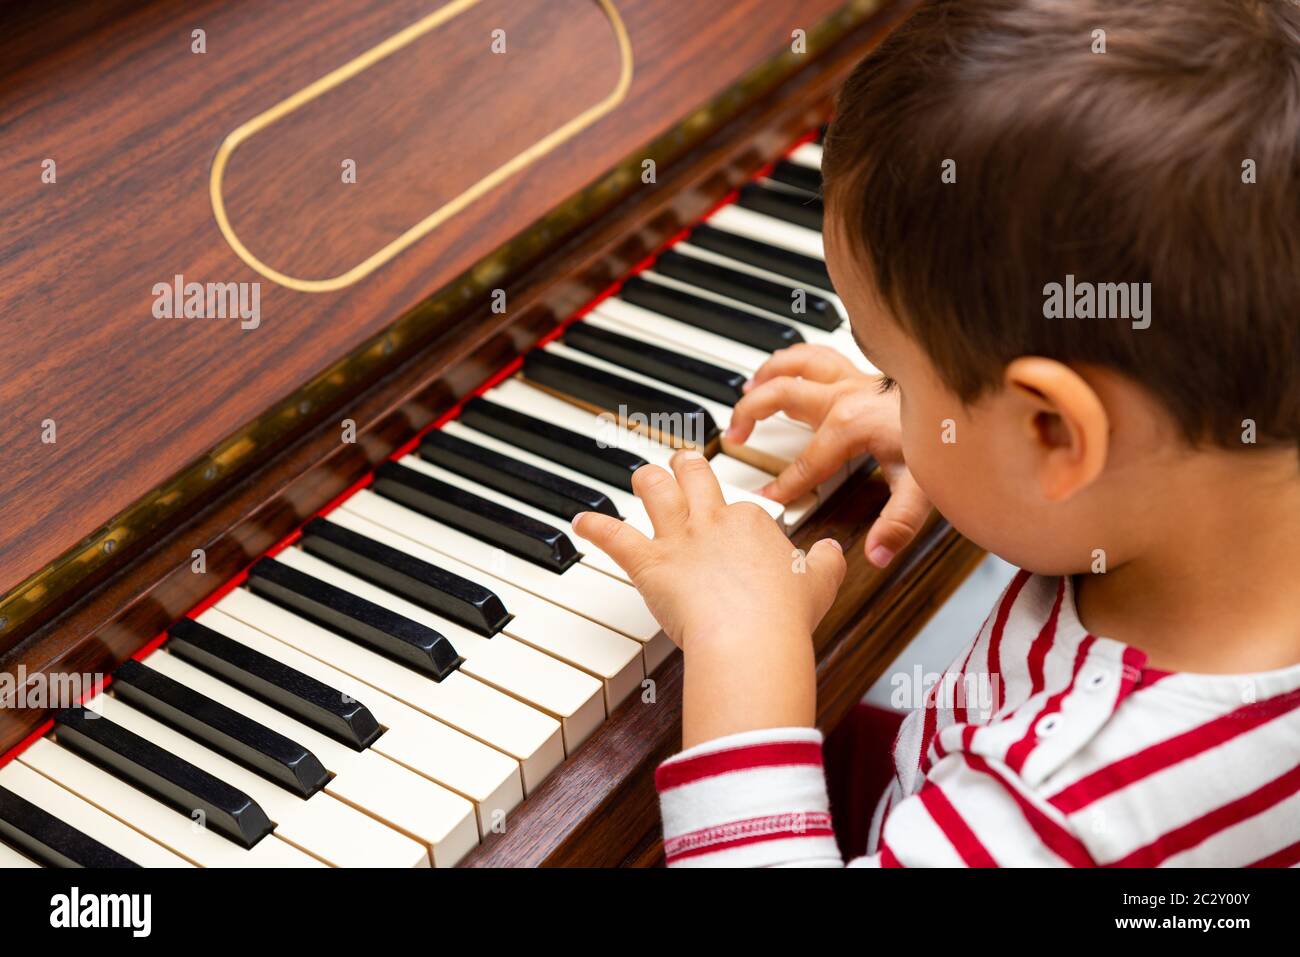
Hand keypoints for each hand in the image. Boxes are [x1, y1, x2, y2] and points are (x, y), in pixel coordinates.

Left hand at [572, 450, 845, 745]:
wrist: (751, 637)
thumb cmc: (785, 616)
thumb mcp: (821, 582)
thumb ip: (826, 561)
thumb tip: (832, 549)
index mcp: (752, 521)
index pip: (742, 508)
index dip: (739, 521)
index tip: (739, 536)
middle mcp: (712, 521)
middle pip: (695, 476)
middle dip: (686, 466)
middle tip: (682, 463)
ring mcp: (679, 540)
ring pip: (654, 490)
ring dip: (645, 480)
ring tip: (639, 475)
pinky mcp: (650, 564)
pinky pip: (615, 538)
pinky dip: (594, 527)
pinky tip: (580, 522)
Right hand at [726, 343, 929, 567]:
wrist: (970, 396)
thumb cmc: (949, 436)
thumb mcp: (924, 487)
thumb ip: (898, 523)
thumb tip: (876, 555)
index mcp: (849, 427)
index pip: (804, 464)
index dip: (782, 486)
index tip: (764, 501)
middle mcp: (844, 396)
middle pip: (781, 396)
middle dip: (750, 414)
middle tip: (733, 437)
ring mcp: (852, 378)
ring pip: (795, 364)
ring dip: (767, 375)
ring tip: (747, 390)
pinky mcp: (862, 370)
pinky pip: (816, 356)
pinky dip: (794, 358)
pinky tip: (785, 367)